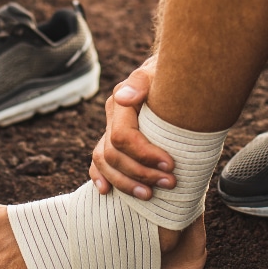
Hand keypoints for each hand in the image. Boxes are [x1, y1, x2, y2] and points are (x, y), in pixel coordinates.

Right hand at [88, 56, 175, 198]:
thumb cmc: (169, 77)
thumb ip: (141, 83)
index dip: (144, 155)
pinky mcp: (111, 143)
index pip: (123, 137)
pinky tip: (107, 191)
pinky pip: (97, 163)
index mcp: (119, 104)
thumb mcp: (160, 74)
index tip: (170, 165)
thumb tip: (124, 98)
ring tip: (150, 195)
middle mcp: (111, 119)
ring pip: (104, 163)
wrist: (170, 76)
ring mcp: (108, 132)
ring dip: (125, 183)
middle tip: (170, 182)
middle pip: (114, 155)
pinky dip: (100, 178)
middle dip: (141, 173)